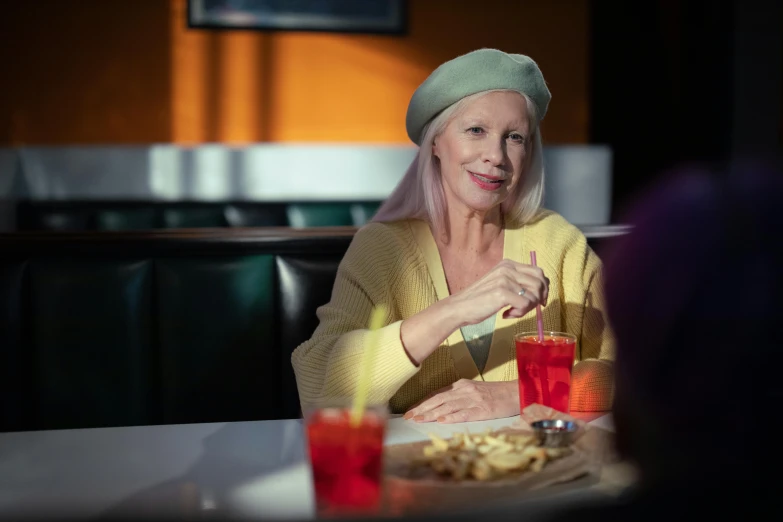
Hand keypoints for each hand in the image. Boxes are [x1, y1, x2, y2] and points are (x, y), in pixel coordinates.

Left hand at [402, 379, 519, 422]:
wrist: (516, 393)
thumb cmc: (495, 394)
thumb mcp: (473, 390)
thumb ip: (457, 396)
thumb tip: (440, 407)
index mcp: (461, 385)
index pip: (437, 394)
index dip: (422, 403)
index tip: (411, 411)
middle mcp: (465, 390)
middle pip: (438, 400)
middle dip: (421, 409)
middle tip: (408, 417)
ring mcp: (473, 400)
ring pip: (447, 407)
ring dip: (431, 414)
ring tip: (418, 420)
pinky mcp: (482, 410)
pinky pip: (464, 414)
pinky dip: (451, 417)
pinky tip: (441, 421)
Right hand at [446, 259, 548, 326]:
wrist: (460, 308)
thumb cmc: (480, 300)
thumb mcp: (501, 284)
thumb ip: (518, 284)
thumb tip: (542, 293)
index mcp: (508, 264)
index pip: (538, 272)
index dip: (544, 288)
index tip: (540, 301)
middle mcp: (508, 268)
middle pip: (540, 283)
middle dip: (539, 299)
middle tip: (527, 310)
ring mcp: (505, 279)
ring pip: (534, 295)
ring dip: (527, 309)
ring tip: (512, 312)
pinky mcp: (502, 292)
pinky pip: (526, 305)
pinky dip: (519, 313)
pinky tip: (506, 314)